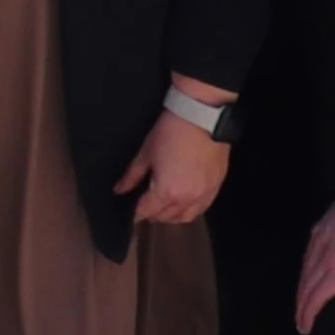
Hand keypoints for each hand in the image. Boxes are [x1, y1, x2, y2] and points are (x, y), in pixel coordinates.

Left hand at [116, 96, 232, 229]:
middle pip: (165, 217)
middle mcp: (186, 199)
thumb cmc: (171, 132)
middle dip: (152, 213)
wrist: (202, 117)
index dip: (136, 212)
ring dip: (171, 216)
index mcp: (166, 192)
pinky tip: (183, 203)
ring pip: (184, 217)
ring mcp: (204, 195)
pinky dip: (189, 210)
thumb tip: (119, 190)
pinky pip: (201, 209)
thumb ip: (131, 175)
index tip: (131, 210)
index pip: (146, 211)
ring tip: (163, 206)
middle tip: (145, 203)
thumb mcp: (146, 152)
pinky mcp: (216, 187)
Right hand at [294, 181, 334, 332]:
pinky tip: (306, 274)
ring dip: (300, 291)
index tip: (305, 328)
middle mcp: (325, 257)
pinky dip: (303, 271)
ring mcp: (319, 242)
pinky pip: (306, 256)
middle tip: (300, 324)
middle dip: (301, 308)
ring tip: (300, 304)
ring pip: (303, 272)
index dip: (309, 314)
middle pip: (306, 288)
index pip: (318, 297)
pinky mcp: (319, 230)